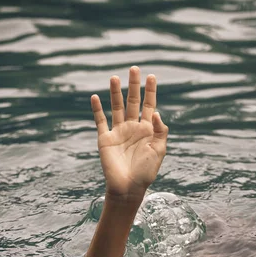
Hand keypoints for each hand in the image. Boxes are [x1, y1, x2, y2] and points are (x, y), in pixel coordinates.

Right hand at [91, 66, 168, 202]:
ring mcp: (118, 132)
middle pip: (133, 101)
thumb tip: (156, 112)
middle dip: (133, 86)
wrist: (128, 188)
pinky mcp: (105, 139)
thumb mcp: (159, 150)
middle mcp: (132, 128)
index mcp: (147, 130)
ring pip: (117, 107)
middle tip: (134, 68)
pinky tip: (95, 97)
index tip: (151, 76)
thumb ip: (160, 131)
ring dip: (115, 93)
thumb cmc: (146, 172)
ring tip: (114, 77)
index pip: (149, 106)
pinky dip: (97, 109)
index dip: (150, 91)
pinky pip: (100, 121)